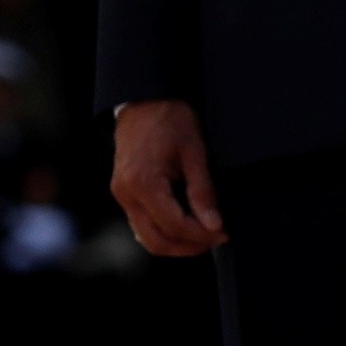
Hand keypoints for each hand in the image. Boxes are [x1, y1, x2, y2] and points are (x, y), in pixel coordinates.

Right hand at [110, 98, 225, 258]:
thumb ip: (203, 192)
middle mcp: (126, 193)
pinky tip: (186, 221)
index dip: (201, 235)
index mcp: (143, 182)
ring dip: (176, 242)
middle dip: (188, 246)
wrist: (144, 99)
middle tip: (215, 238)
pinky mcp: (124, 192)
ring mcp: (122, 194)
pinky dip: (164, 230)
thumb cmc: (170, 119)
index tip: (223, 232)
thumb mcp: (194, 152)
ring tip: (203, 232)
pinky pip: (142, 224)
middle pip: (156, 241)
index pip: (174, 226)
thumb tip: (214, 225)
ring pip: (147, 238)